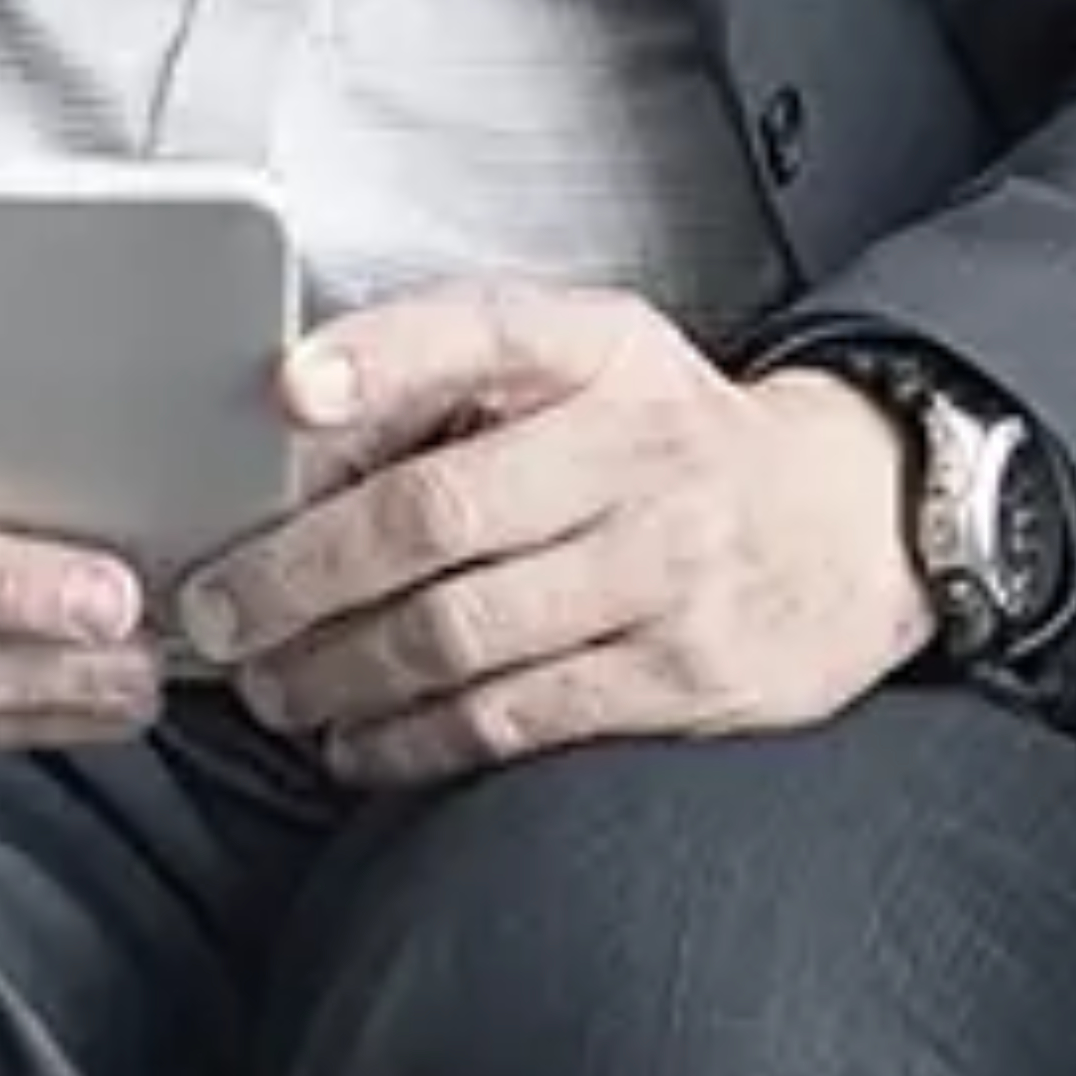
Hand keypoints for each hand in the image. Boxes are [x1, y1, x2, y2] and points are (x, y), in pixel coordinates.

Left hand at [184, 285, 936, 786]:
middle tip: (219, 612)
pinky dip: (413, 740)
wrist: (856, 523)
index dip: (379, 359)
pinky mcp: (685, 678)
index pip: (481, 334)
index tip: (286, 393)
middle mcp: (641, 456)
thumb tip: (288, 435)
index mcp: (604, 355)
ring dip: (337, 673)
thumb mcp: (589, 361)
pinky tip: (358, 741)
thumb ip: (453, 376)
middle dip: (297, 577)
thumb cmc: (675, 441)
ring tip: (273, 686)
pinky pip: (514, 719)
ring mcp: (668, 574)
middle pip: (433, 520)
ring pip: (459, 636)